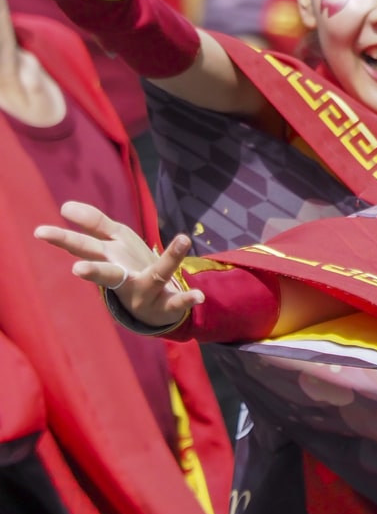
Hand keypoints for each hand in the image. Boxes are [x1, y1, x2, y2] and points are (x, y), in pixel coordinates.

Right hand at [34, 201, 203, 328]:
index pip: (84, 247)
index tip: (40, 232)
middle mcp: (123, 278)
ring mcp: (145, 292)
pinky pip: (177, 301)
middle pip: (107, 272)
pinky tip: (199, 295)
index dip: (64, 239)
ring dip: (165, 264)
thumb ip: (94, 223)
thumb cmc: (129, 268)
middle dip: (93, 271)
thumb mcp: (113, 243)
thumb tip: (66, 206)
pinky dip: (187, 299)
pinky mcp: (166, 304)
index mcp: (110, 260)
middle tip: (77, 270)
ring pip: (155, 277)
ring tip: (183, 239)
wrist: (154, 307)